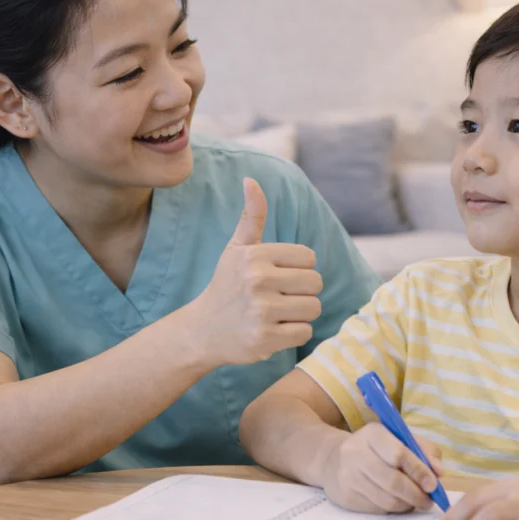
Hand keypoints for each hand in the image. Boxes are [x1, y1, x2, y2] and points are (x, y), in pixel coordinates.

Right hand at [189, 178, 323, 365]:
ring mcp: (261, 311)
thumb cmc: (226, 286)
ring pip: (314, 308)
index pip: (309, 258)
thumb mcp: (236, 249)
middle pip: (316, 283)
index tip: (278, 277)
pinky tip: (274, 330)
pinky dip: (294, 334)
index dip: (298, 269)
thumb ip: (251, 216)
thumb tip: (251, 180)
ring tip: (277, 314)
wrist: (202, 331)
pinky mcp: (265, 339)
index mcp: (255, 256)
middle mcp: (258, 281)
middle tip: (280, 298)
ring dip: (300, 314)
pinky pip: (305, 332)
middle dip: (302, 292)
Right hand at [320, 422, 444, 512]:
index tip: (433, 484)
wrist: (334, 460)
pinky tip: (398, 502)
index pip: (398, 454)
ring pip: (386, 499)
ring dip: (407, 504)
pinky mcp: (345, 496)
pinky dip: (393, 509)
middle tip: (429, 500)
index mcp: (372, 433)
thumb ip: (424, 451)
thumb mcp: (399, 439)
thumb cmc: (377, 449)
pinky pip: (377, 509)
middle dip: (416, 494)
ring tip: (416, 502)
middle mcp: (356, 453)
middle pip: (392, 481)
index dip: (419, 471)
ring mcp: (348, 476)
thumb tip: (439, 473)